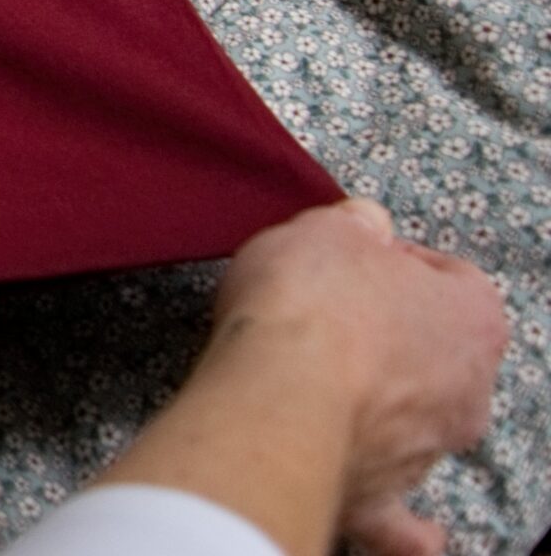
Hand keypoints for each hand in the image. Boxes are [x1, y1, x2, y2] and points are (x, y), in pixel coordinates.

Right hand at [211, 197, 508, 555]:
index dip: (396, 261)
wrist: (277, 394)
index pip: (452, 277)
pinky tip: (404, 530)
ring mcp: (428, 449)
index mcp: (473, 318)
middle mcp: (468, 391)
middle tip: (324, 313)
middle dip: (390, 336)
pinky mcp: (382, 496)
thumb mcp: (328, 226)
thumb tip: (364, 228)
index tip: (350, 256)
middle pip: (437, 355)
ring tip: (309, 383)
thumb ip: (356, 226)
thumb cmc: (311, 304)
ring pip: (416, 426)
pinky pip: (399, 518)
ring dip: (379, 409)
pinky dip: (400, 527)